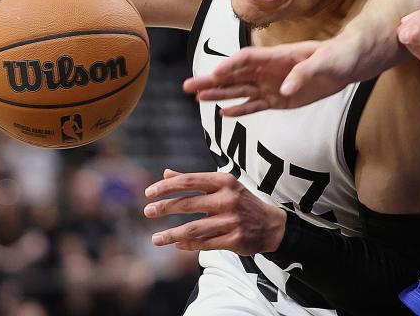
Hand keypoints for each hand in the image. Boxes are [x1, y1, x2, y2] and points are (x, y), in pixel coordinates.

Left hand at [144, 169, 285, 254]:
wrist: (272, 225)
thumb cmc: (241, 202)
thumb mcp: (223, 186)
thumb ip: (194, 180)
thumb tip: (166, 173)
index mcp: (224, 181)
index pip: (189, 181)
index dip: (166, 186)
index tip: (149, 193)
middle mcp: (228, 199)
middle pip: (188, 203)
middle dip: (164, 208)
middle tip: (147, 212)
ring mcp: (232, 220)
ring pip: (194, 228)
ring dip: (171, 234)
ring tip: (155, 239)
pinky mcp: (234, 240)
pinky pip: (204, 243)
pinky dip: (188, 245)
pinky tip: (177, 245)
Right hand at [183, 37, 366, 116]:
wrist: (348, 64)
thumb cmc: (336, 56)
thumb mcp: (323, 62)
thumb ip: (303, 74)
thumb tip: (285, 90)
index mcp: (277, 56)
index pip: (246, 59)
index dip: (229, 66)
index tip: (212, 75)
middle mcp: (269, 70)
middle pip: (234, 75)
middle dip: (211, 81)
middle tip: (187, 86)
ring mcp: (272, 86)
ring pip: (240, 91)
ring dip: (219, 95)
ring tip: (197, 99)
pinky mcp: (279, 101)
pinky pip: (255, 106)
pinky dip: (240, 110)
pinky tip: (222, 114)